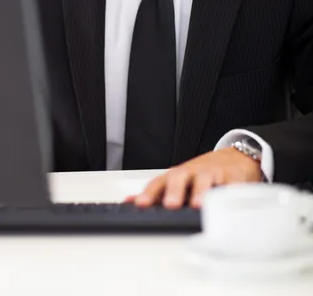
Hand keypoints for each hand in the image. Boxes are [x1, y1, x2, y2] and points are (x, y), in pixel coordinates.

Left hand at [126, 148, 262, 208]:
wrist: (233, 158)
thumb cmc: (201, 174)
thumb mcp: (178, 181)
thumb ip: (156, 192)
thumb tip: (129, 201)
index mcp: (177, 175)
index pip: (159, 183)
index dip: (149, 193)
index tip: (140, 204)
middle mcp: (192, 173)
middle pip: (180, 178)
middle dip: (174, 191)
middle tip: (170, 204)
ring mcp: (212, 174)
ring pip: (205, 180)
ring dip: (201, 192)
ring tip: (198, 205)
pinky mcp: (232, 179)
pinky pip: (230, 186)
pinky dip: (228, 194)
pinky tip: (226, 202)